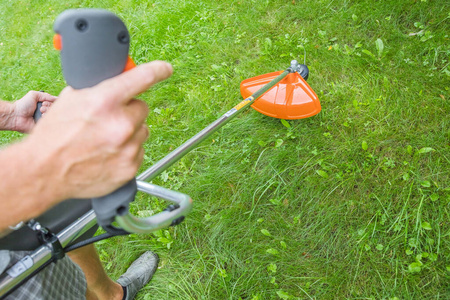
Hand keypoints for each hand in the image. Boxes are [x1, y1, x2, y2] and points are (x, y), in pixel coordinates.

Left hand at [12, 91, 56, 132]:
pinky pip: (51, 122)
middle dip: (49, 106)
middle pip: (55, 109)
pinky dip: (47, 118)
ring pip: (54, 115)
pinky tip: (42, 117)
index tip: (45, 102)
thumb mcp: (33, 95)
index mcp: (43, 105)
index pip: (54, 103)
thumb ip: (46, 95)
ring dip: (47, 111)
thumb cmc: (23, 105)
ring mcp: (44, 119)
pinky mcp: (43, 125)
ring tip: (40, 111)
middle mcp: (45, 112)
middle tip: (41, 106)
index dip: (52, 101)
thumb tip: (56, 98)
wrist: (16, 115)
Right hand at [27, 61, 172, 200]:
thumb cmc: (55, 135)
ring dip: (130, 132)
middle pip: (142, 108)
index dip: (158, 70)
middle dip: (129, 111)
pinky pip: (139, 150)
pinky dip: (128, 150)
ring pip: (142, 130)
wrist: (45, 172)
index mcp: (105, 100)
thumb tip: (121, 77)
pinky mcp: (130, 167)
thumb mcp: (72, 99)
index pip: (143, 78)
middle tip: (109, 119)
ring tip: (106, 139)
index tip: (165, 69)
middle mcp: (121, 123)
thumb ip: (100, 87)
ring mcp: (128, 147)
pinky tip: (109, 153)